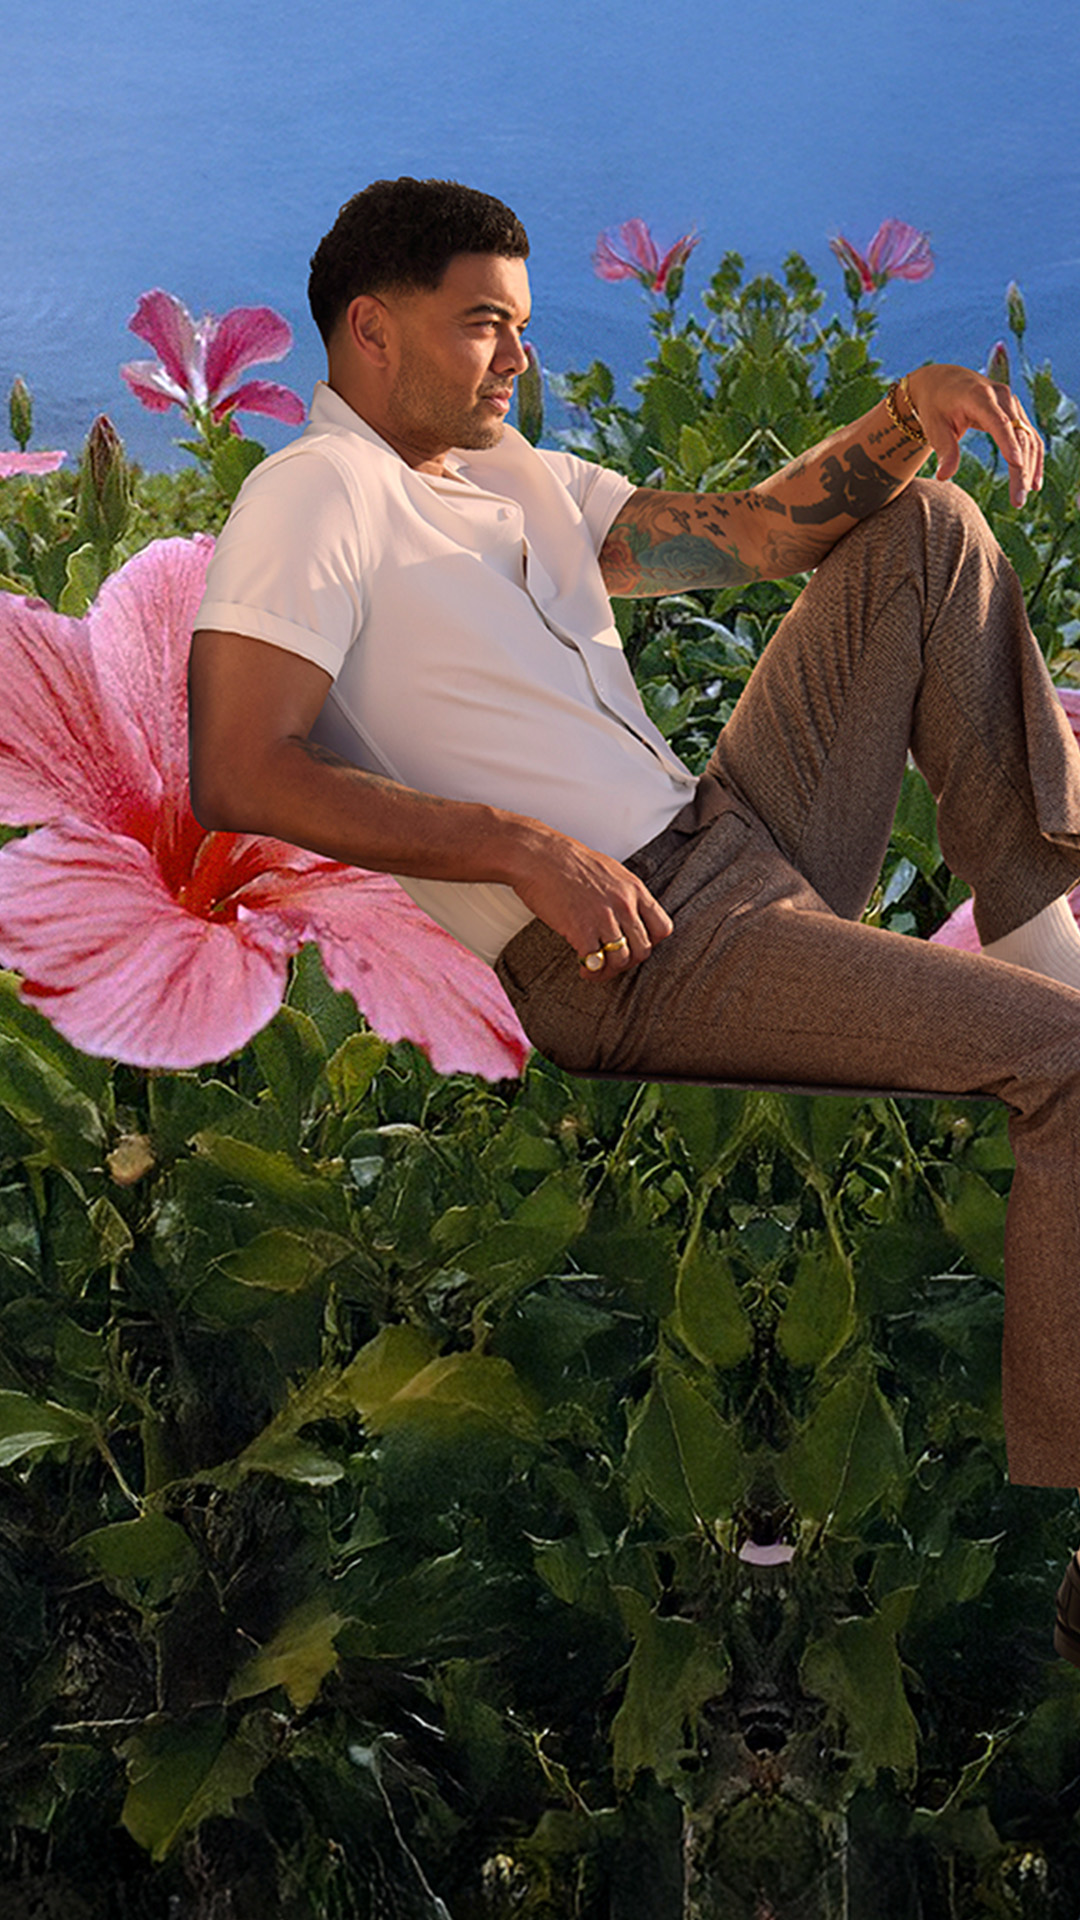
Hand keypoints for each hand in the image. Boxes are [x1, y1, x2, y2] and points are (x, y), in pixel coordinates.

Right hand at [507, 824, 673, 979]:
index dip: (652, 942)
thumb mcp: (610, 871)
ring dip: (611, 970)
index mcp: (634, 889)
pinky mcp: (582, 930)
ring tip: (599, 968)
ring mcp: (604, 918)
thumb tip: (628, 916)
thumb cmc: (567, 861)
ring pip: (621, 960)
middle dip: (630, 960)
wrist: (539, 857)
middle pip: (644, 949)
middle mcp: (624, 905)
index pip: (663, 927)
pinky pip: (596, 962)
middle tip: (615, 961)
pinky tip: (584, 970)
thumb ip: (625, 895)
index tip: (637, 945)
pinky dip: (591, 972)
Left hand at [906, 363, 1042, 508]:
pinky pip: (1029, 436)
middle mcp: (1000, 396)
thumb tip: (943, 477)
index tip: (1017, 465)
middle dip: (1021, 469)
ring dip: (1030, 467)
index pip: (998, 421)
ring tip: (1024, 496)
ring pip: (1028, 437)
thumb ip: (944, 450)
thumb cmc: (936, 407)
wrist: (942, 382)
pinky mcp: (1016, 412)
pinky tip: (1034, 482)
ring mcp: (1011, 402)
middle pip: (1018, 434)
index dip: (1008, 443)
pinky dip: (1034, 458)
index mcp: (978, 396)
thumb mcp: (934, 427)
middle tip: (1018, 500)